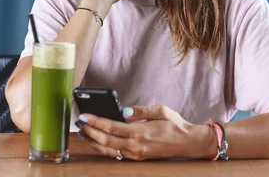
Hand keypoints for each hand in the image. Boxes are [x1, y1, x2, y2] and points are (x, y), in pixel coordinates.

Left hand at [76, 105, 214, 160]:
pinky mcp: (137, 157)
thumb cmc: (175, 124)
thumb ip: (140, 110)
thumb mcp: (160, 110)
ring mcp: (136, 154)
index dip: (95, 122)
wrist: (188, 143)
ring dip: (93, 141)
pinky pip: (116, 154)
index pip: (111, 127)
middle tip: (79, 123)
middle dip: (90, 131)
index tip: (84, 115)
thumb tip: (123, 110)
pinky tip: (97, 141)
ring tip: (83, 132)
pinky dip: (103, 148)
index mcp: (140, 132)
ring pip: (109, 150)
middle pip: (106, 140)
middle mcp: (136, 146)